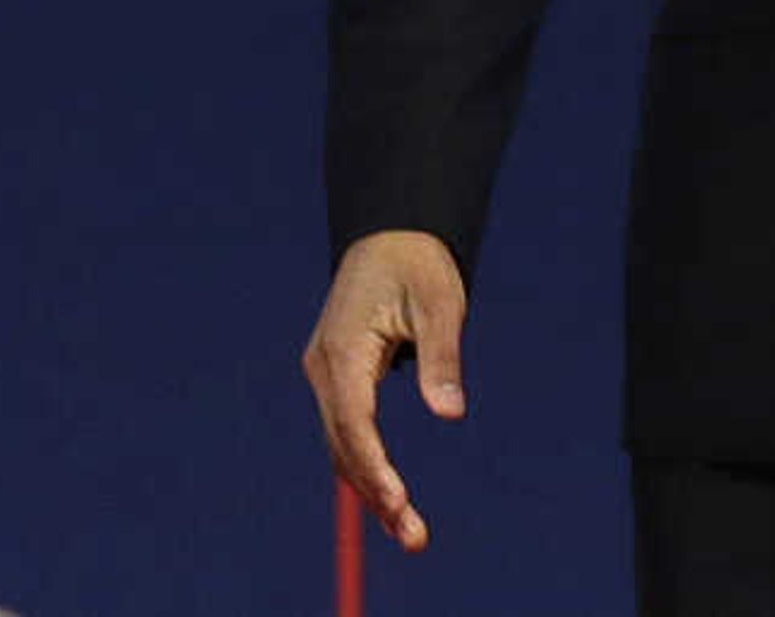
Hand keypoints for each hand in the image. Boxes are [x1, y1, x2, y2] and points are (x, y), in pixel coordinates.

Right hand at [301, 229, 468, 553]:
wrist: (391, 235)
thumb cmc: (419, 266)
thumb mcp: (441, 305)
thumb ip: (442, 359)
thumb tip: (450, 414)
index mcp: (344, 348)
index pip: (354, 420)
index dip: (375, 465)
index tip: (399, 501)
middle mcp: (324, 367)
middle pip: (344, 444)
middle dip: (377, 494)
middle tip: (415, 538)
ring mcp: (325, 374)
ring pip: (341, 445)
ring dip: (371, 489)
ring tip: (410, 532)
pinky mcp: (336, 378)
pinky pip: (346, 432)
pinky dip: (366, 466)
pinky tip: (390, 499)